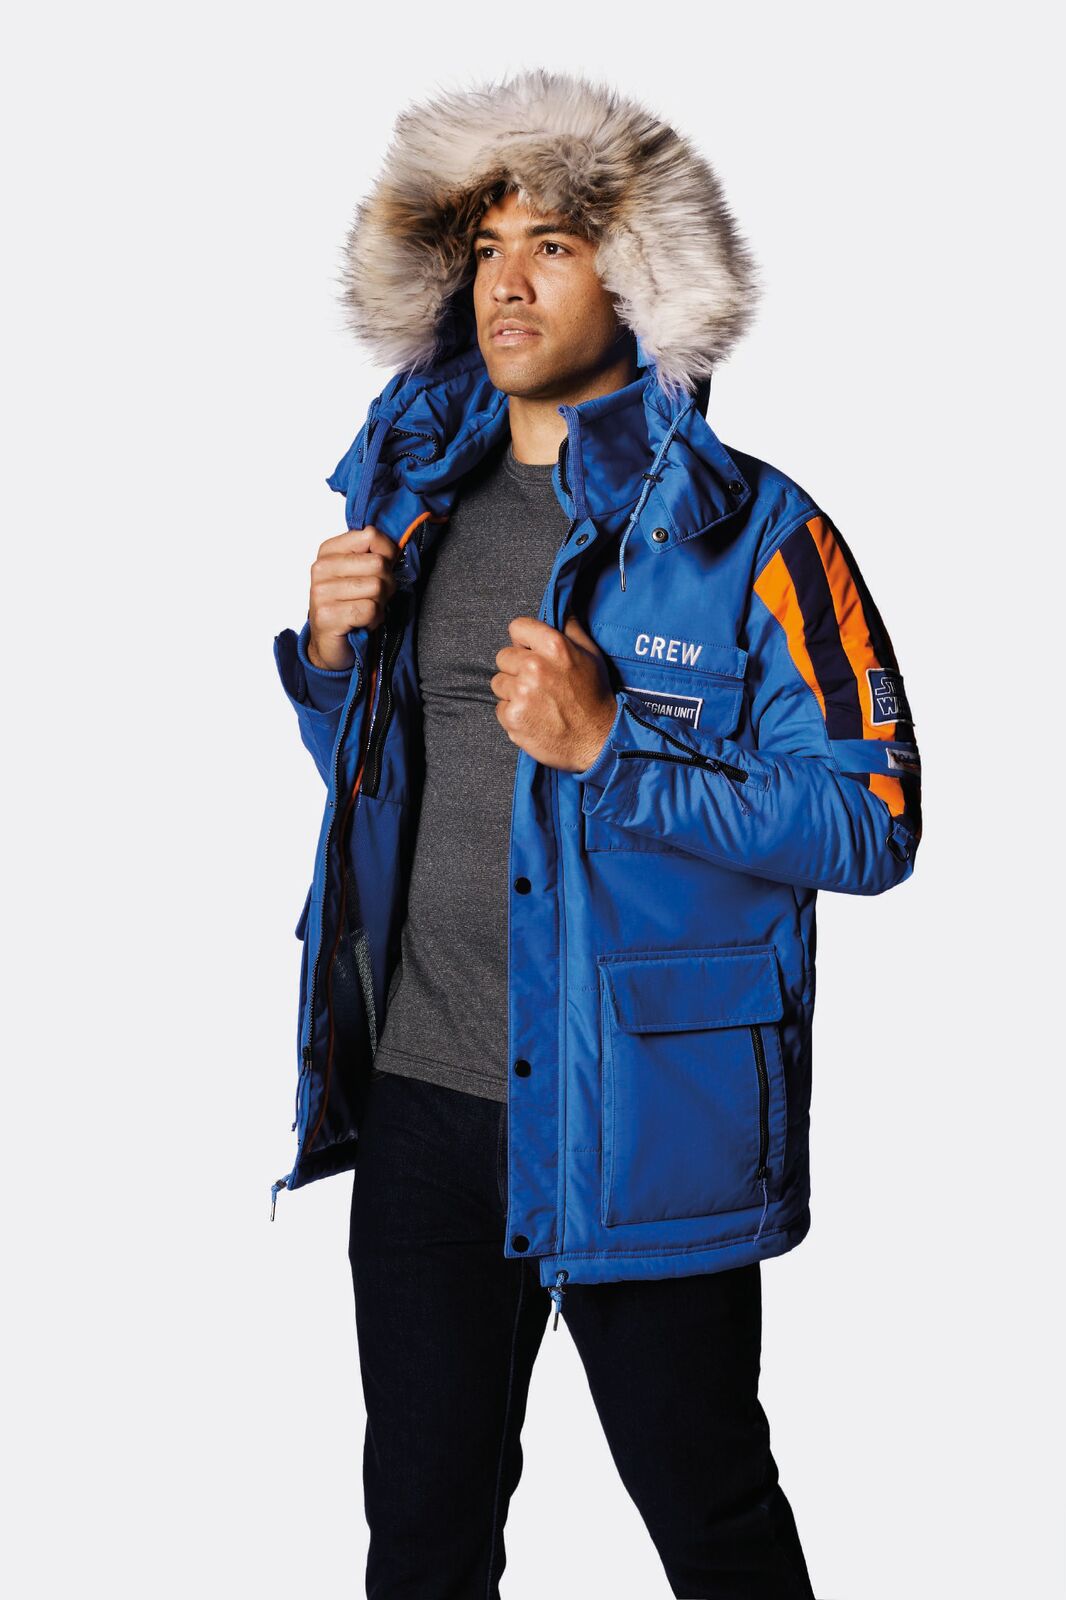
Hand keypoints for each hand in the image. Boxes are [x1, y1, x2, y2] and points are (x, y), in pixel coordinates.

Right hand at [306, 525, 398, 670]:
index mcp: (329, 551)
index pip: (371, 535)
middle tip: (373, 598)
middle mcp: (321, 568)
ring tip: (365, 611)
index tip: (381, 571)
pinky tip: (361, 623)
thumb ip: (374, 556)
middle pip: (379, 563)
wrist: (329, 645)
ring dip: (379, 605)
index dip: (388, 554)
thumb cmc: (349, 607)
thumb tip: (397, 548)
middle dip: (386, 585)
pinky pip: (370, 610)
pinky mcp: (327, 615)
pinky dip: (374, 620)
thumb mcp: (360, 575)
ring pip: (377, 587)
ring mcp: (322, 592)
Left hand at [490, 613, 617, 771]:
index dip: (523, 640)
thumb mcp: (591, 655)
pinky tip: (533, 717)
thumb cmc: (594, 697)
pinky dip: (513, 714)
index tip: (530, 651)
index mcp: (553, 646)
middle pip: (503, 657)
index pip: (516, 627)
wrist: (597, 740)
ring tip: (537, 702)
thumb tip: (561, 607)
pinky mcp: (513, 717)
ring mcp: (521, 693)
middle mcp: (534, 667)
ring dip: (513, 692)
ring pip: (499, 683)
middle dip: (516, 668)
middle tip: (538, 683)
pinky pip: (500, 708)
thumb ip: (571, 629)